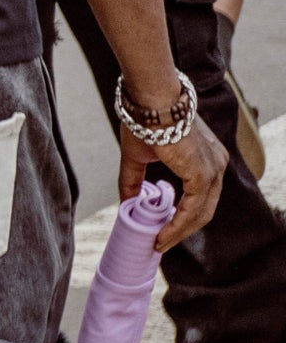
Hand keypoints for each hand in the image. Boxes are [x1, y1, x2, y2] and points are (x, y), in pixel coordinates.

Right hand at [118, 121, 227, 252]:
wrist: (150, 100)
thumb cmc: (144, 119)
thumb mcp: (138, 156)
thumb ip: (135, 181)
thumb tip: (126, 203)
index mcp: (207, 157)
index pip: (200, 194)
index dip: (183, 215)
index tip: (164, 228)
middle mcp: (216, 164)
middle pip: (204, 208)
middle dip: (182, 228)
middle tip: (160, 241)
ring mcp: (213, 170)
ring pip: (200, 213)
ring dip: (178, 231)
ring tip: (159, 242)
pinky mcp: (203, 175)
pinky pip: (192, 210)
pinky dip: (177, 225)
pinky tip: (162, 233)